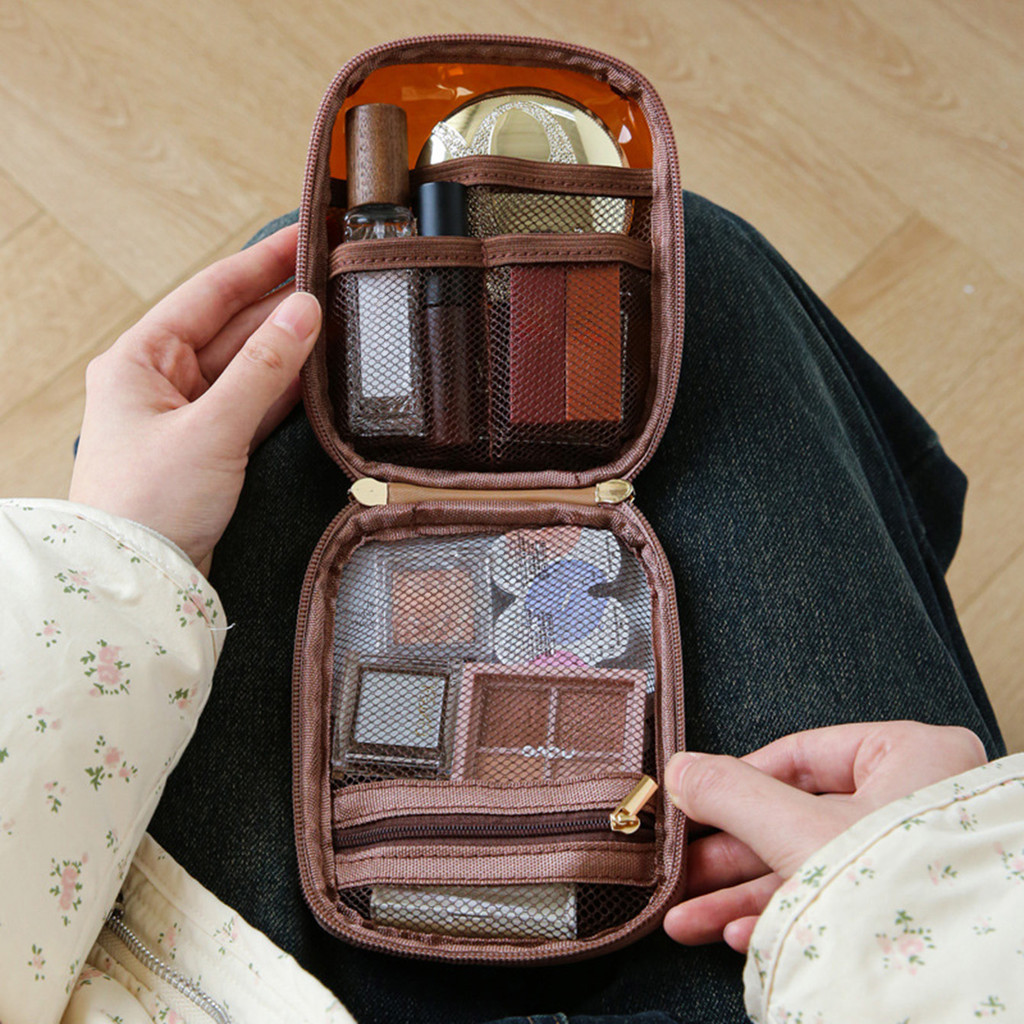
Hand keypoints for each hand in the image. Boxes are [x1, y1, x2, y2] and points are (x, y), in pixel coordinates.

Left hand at [69, 224, 320, 573]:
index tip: (303, 238)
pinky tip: (317, 372)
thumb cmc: (147, 505)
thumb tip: (304, 311)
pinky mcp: (210, 446)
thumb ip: (263, 368)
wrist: (139, 582)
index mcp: (139, 358)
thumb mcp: (211, 428)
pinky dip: (285, 389)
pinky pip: (254, 403)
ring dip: (288, 346)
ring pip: (248, 365)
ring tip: (337, 318)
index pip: (209, 292)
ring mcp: (186, 413)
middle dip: (281, 303)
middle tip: (334, 277)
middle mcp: (160, 379)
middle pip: (232, 326)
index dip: (260, 262)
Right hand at [663, 720, 986, 952]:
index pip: (802, 754)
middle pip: (796, 816)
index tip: (693, 801)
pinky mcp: (902, 908)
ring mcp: (910, 859)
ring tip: (687, 917)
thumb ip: (731, 794)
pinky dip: (782, 916)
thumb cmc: (899, 888)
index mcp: (911, 756)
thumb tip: (681, 770)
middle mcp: (916, 802)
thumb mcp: (796, 830)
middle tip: (683, 868)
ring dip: (741, 895)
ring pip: (807, 864)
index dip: (736, 781)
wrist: (958, 993)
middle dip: (729, 856)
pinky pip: (831, 900)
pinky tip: (737, 934)